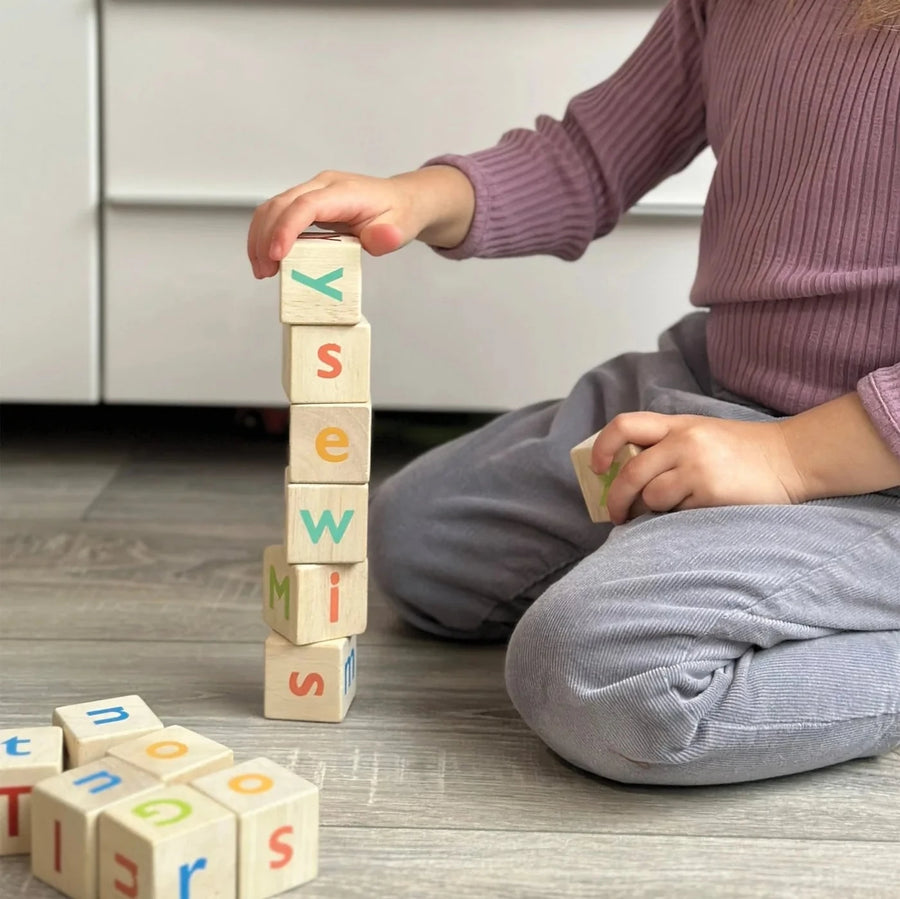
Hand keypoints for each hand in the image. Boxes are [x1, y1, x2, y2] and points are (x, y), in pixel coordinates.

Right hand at [247, 166, 474, 278]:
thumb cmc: (399, 214)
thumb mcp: (402, 227)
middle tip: (265, 271)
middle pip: (280, 204)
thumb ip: (389, 235)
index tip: (277, 256)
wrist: (402, 201)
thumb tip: (378, 240)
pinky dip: (267, 235)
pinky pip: (278, 214)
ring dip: (260, 238)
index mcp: (343, 192)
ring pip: (273, 207)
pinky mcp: (307, 204)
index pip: (306, 205)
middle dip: (265, 238)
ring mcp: (312, 193)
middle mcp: (322, 186)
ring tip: (262, 270)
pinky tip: (267, 258)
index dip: (287, 229)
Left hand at [591, 413, 804, 523]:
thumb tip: (623, 476)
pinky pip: (676, 512)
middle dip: (615, 500)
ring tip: (669, 510)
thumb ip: (665, 446)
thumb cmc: (743, 451)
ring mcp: (697, 467)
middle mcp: (684, 441)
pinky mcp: (710, 492)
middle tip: (616, 514)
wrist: (792, 459)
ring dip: (652, 511)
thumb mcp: (701, 433)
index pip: (624, 425)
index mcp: (677, 424)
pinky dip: (678, 517)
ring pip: (651, 497)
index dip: (602, 448)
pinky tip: (695, 511)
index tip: (597, 469)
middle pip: (630, 473)